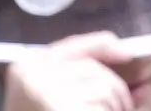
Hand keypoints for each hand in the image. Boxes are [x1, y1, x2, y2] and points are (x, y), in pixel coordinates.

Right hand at [2, 34, 150, 110]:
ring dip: (115, 108)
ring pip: (105, 88)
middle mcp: (35, 75)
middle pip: (93, 69)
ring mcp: (50, 94)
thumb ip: (65, 77)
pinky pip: (104, 107)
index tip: (125, 51)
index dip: (100, 46)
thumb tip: (114, 50)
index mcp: (25, 68)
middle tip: (121, 110)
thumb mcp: (42, 96)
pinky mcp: (67, 108)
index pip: (70, 45)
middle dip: (115, 90)